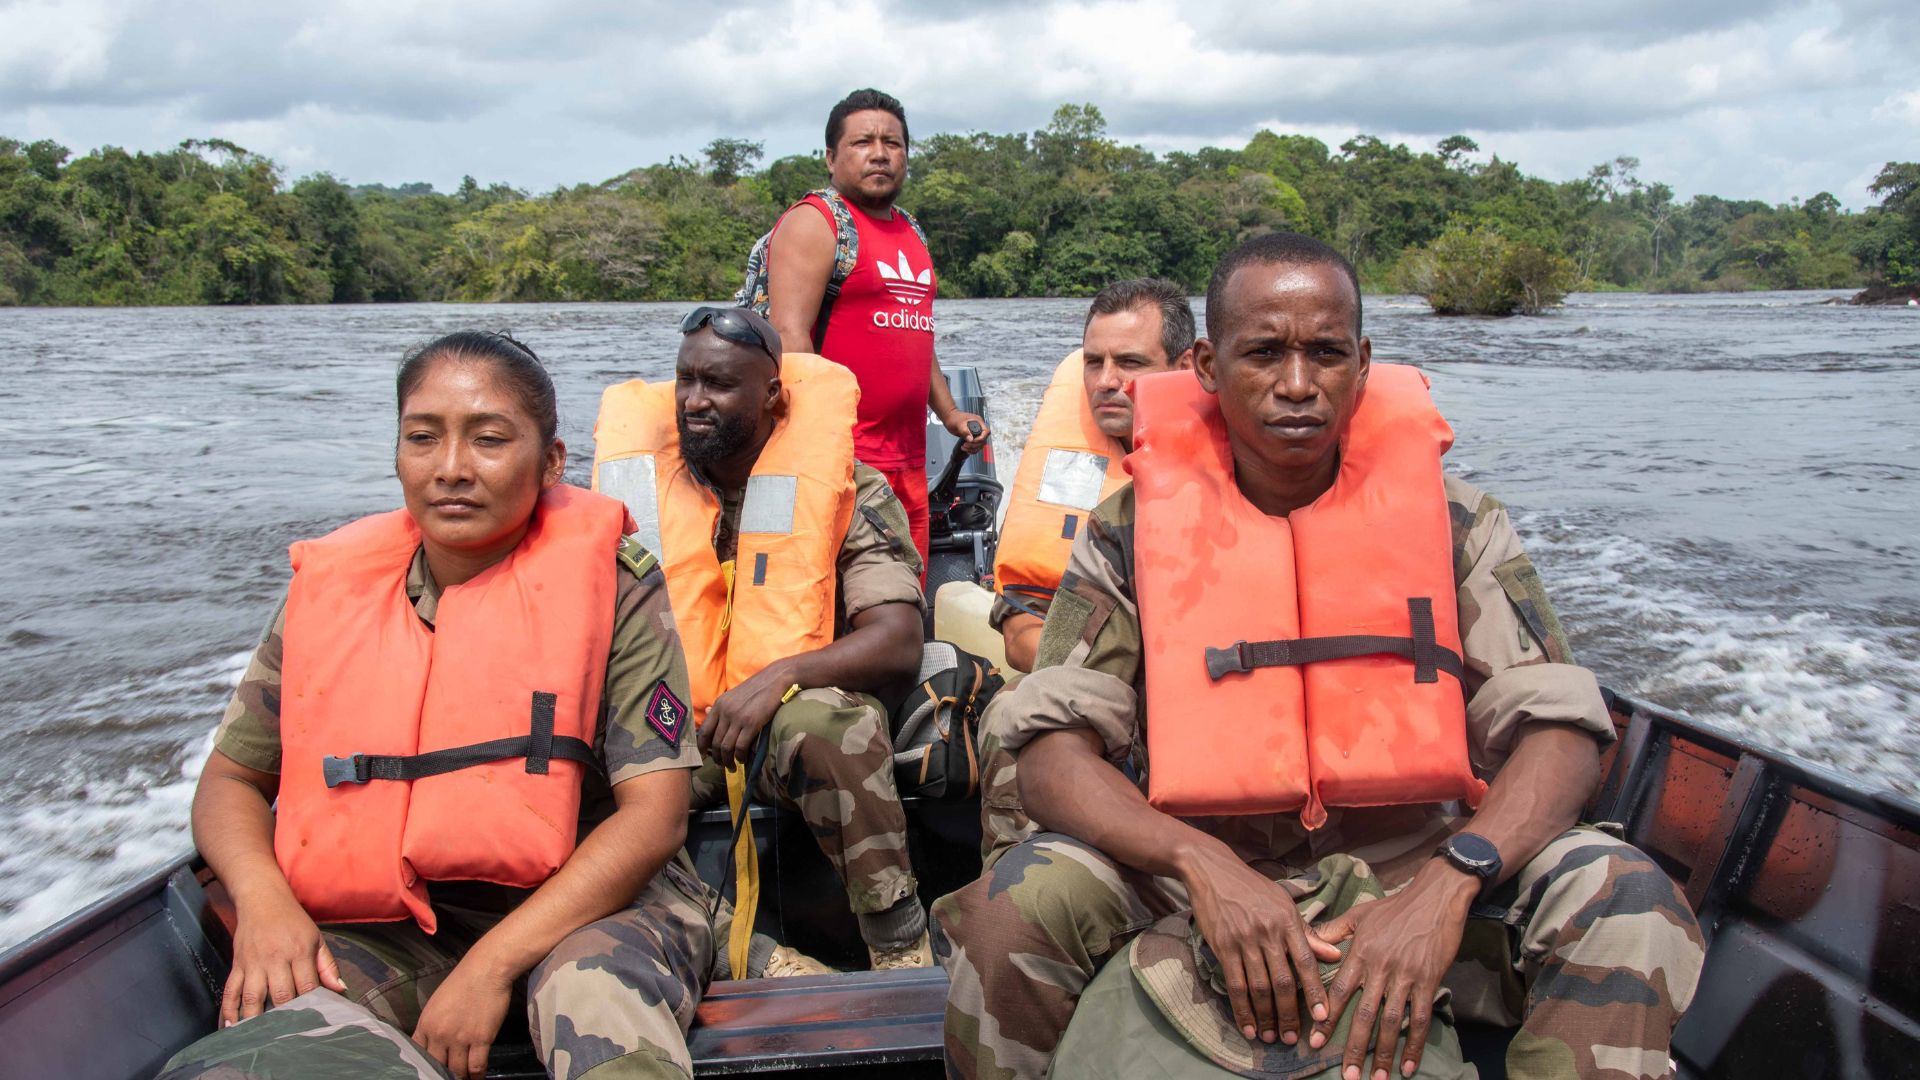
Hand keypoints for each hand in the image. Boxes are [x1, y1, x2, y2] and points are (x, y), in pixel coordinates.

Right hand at [221, 889, 346, 1025]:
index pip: (306, 986)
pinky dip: (229, 1009)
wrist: (262, 898)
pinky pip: (230, 990)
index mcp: (299, 951)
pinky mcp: (237, 964)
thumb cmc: (293, 920)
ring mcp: (253, 963)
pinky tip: (230, 1026)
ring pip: (253, 996)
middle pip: (280, 994)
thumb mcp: (316, 938)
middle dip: (284, 1017)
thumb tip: (339, 989)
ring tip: (259, 1037)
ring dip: (255, 1019)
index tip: (314, 1021)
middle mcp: (275, 958)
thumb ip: (328, 965)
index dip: (310, 1005)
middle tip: (288, 1036)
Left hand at [413, 954, 513, 1079]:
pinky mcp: (481, 1039)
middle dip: (442, 1075)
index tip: (430, 1071)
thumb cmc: (463, 982)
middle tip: (448, 1076)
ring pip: (457, 1071)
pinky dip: (477, 1075)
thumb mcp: (438, 1003)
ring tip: (464, 1078)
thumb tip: (434, 1043)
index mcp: (426, 1024)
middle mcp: (439, 1034)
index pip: (417, 1055)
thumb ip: (432, 1024)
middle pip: (436, 1066)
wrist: (486, 970)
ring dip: (461, 1077)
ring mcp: (460, 1038)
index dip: (424, 1066)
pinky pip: (476, 1066)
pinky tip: (479, 1076)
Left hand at [699, 661, 793, 769]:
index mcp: (719, 704)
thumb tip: (706, 711)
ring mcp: (738, 718)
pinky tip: (743, 759)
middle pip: (715, 742)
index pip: (704, 731)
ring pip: (726, 747)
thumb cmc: (756, 687)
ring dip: (728, 761)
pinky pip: (741, 746)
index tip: (705, 756)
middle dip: (717, 758)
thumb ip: (721, 706)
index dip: (702, 747)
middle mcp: (725, 711)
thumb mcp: (733, 694)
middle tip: (722, 765)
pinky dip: (740, 756)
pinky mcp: (752, 723)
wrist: (775, 678)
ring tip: (732, 767)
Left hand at [943, 410, 988, 453]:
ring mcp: (976, 433)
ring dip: (973, 448)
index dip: (981, 438)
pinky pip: (975, 446)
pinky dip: (972, 449)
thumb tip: (971, 439)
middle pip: (983, 440)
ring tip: (964, 447)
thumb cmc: (954, 418)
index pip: (986, 432)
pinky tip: (966, 449)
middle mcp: (979, 427)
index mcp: (978, 422)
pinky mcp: (972, 437)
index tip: (973, 441)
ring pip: (980, 444)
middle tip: (966, 445)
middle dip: (975, 445)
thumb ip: (965, 431)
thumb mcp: (959, 424)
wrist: (949, 418)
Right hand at [1177, 842, 1340, 1047]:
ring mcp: (1244, 940)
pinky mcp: (1223, 946)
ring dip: (1265, 1017)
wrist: (1212, 870)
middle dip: (1289, 1014)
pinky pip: (1235, 984)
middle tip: (1294, 1037)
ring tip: (1270, 1038)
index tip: (1322, 1017)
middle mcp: (1268, 932)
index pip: (1306, 962)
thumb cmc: (1253, 888)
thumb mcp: (1284, 904)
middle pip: (1283, 982)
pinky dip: (1241, 1009)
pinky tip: (1247, 1026)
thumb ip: (1308, 934)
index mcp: (1288, 921)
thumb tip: (1335, 955)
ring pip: (1259, 987)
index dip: (1315, 992)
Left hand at [1309, 861, 1476, 1079]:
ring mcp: (1405, 975)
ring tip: (1377, 1078)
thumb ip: (1334, 933)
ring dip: (1383, 1053)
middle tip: (1348, 1075)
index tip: (1316, 1042)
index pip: (1339, 991)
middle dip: (1355, 1047)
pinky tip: (1407, 1065)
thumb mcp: (1359, 915)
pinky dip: (1414, 1044)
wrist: (1435, 897)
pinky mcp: (1428, 981)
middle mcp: (1380, 967)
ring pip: (1391, 1021)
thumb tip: (1313, 944)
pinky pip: (1419, 1018)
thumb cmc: (1394, 907)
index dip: (1327, 1018)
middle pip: (1364, 1014)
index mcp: (1360, 952)